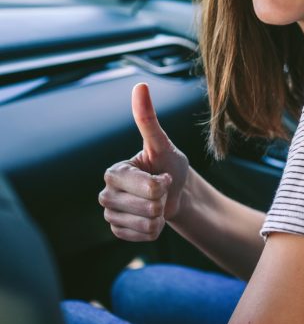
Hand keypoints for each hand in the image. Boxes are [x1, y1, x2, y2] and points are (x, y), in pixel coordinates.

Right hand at [99, 83, 189, 240]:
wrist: (176, 193)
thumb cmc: (170, 166)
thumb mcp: (163, 144)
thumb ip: (149, 119)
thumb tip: (140, 86)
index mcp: (114, 172)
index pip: (146, 187)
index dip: (162, 185)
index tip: (163, 176)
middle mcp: (106, 193)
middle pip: (147, 208)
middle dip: (163, 202)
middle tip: (161, 192)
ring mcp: (110, 214)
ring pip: (145, 225)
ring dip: (160, 218)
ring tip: (157, 205)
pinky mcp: (117, 231)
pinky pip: (141, 237)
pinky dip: (154, 231)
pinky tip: (152, 219)